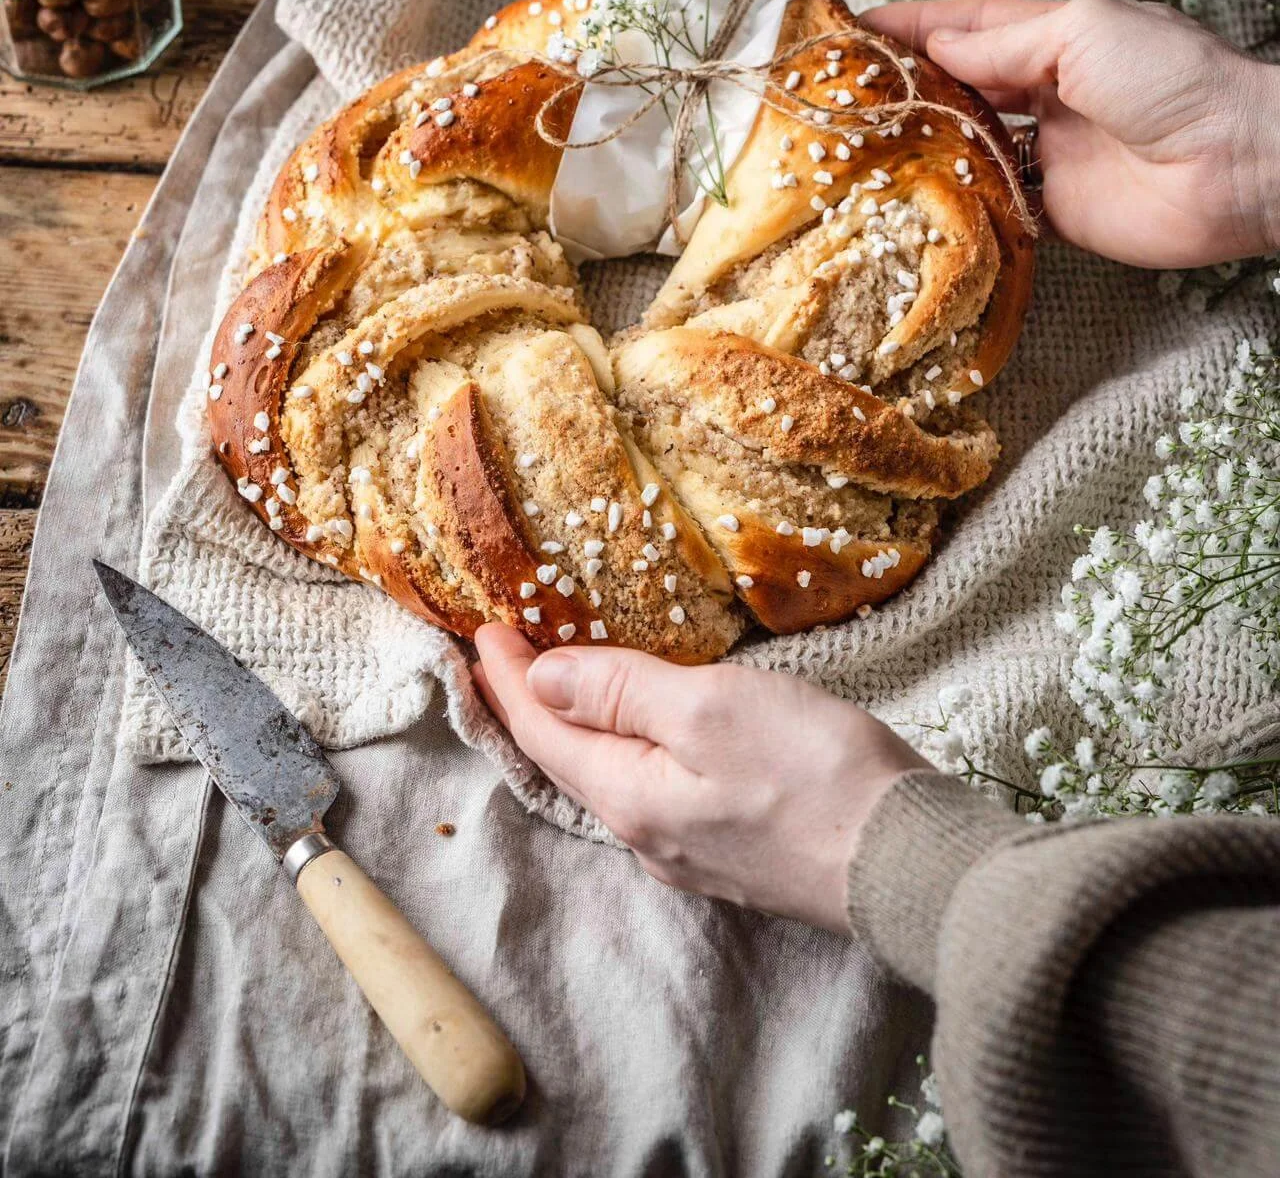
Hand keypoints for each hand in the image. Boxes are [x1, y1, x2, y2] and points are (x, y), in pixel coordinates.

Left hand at [472, 625, 928, 933]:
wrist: (908, 862)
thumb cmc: (813, 774)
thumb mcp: (709, 708)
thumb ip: (622, 691)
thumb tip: (542, 679)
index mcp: (627, 798)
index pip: (542, 729)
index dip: (507, 677)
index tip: (480, 629)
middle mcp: (645, 835)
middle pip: (566, 759)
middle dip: (529, 703)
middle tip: (502, 652)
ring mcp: (689, 850)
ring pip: (608, 777)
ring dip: (575, 725)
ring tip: (558, 681)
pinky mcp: (731, 850)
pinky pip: (649, 789)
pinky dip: (624, 746)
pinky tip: (638, 730)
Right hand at [861, 0, 1279, 268]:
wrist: (1237, 163)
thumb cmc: (1173, 79)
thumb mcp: (1083, 32)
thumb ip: (1006, 46)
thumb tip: (940, 51)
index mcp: (1058, 39)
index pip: (968, 28)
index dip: (912, 26)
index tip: (852, 28)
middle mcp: (1050, 95)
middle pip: (963, 89)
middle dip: (908, 89)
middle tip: (846, 97)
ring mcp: (1053, 156)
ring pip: (973, 150)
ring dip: (926, 148)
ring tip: (865, 150)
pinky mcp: (1060, 213)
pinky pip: (999, 210)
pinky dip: (963, 207)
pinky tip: (917, 205)